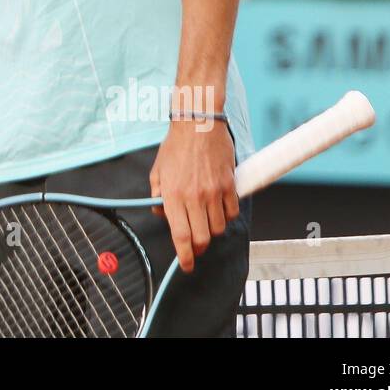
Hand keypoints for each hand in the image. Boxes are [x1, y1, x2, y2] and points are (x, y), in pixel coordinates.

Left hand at [149, 118, 237, 272]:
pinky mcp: (229, 185)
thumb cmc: (176, 145)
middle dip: (199, 248)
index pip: (181, 236)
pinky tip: (219, 207)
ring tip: (205, 218)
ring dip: (212, 229)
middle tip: (196, 246)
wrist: (198, 124)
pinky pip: (232, 212)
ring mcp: (214, 192)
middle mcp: (194, 197)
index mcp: (173, 195)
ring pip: (218, 227)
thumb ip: (157, 195)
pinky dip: (226, 215)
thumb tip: (162, 214)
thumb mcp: (157, 170)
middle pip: (202, 238)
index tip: (186, 265)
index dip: (185, 256)